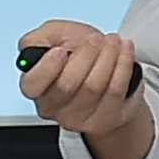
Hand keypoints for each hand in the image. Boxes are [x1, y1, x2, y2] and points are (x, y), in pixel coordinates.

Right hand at [17, 20, 141, 133]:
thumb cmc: (78, 54)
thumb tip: (34, 47)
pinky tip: (125, 52)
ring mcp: (77, 119)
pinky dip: (123, 67)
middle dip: (87, 55)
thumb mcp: (55, 36)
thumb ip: (39, 38)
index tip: (61, 50)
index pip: (32, 84)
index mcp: (34, 87)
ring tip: (114, 42)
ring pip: (94, 87)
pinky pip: (115, 94)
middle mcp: (52, 107)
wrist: (107, 70)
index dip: (48, 67)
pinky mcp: (102, 122)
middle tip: (97, 39)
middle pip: (68, 84)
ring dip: (108, 58)